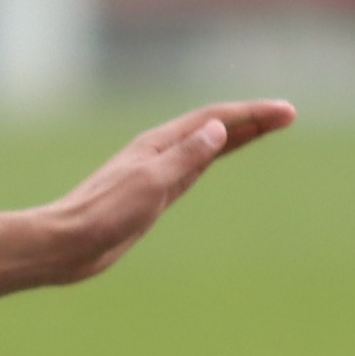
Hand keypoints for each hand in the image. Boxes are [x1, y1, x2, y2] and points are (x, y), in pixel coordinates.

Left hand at [43, 100, 295, 282]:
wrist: (67, 243)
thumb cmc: (104, 215)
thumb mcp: (151, 185)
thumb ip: (185, 158)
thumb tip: (218, 129)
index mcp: (159, 144)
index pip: (215, 120)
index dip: (253, 114)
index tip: (286, 112)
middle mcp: (159, 151)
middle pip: (213, 127)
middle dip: (251, 119)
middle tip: (287, 114)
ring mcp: (157, 171)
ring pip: (206, 145)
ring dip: (237, 133)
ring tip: (266, 125)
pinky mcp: (154, 193)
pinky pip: (195, 165)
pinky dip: (216, 154)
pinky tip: (221, 153)